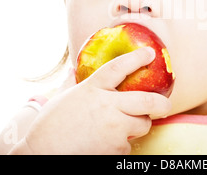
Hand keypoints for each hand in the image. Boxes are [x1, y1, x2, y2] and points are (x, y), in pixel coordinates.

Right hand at [12, 47, 171, 153]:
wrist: (42, 153)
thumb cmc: (49, 126)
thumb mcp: (63, 98)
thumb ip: (72, 83)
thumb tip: (72, 70)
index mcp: (93, 88)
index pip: (119, 67)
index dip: (137, 58)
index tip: (150, 54)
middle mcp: (108, 106)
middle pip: (147, 101)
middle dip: (162, 103)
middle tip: (165, 105)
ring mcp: (114, 128)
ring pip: (142, 125)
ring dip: (138, 125)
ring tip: (122, 127)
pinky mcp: (115, 148)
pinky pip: (128, 145)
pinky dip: (122, 144)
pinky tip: (105, 143)